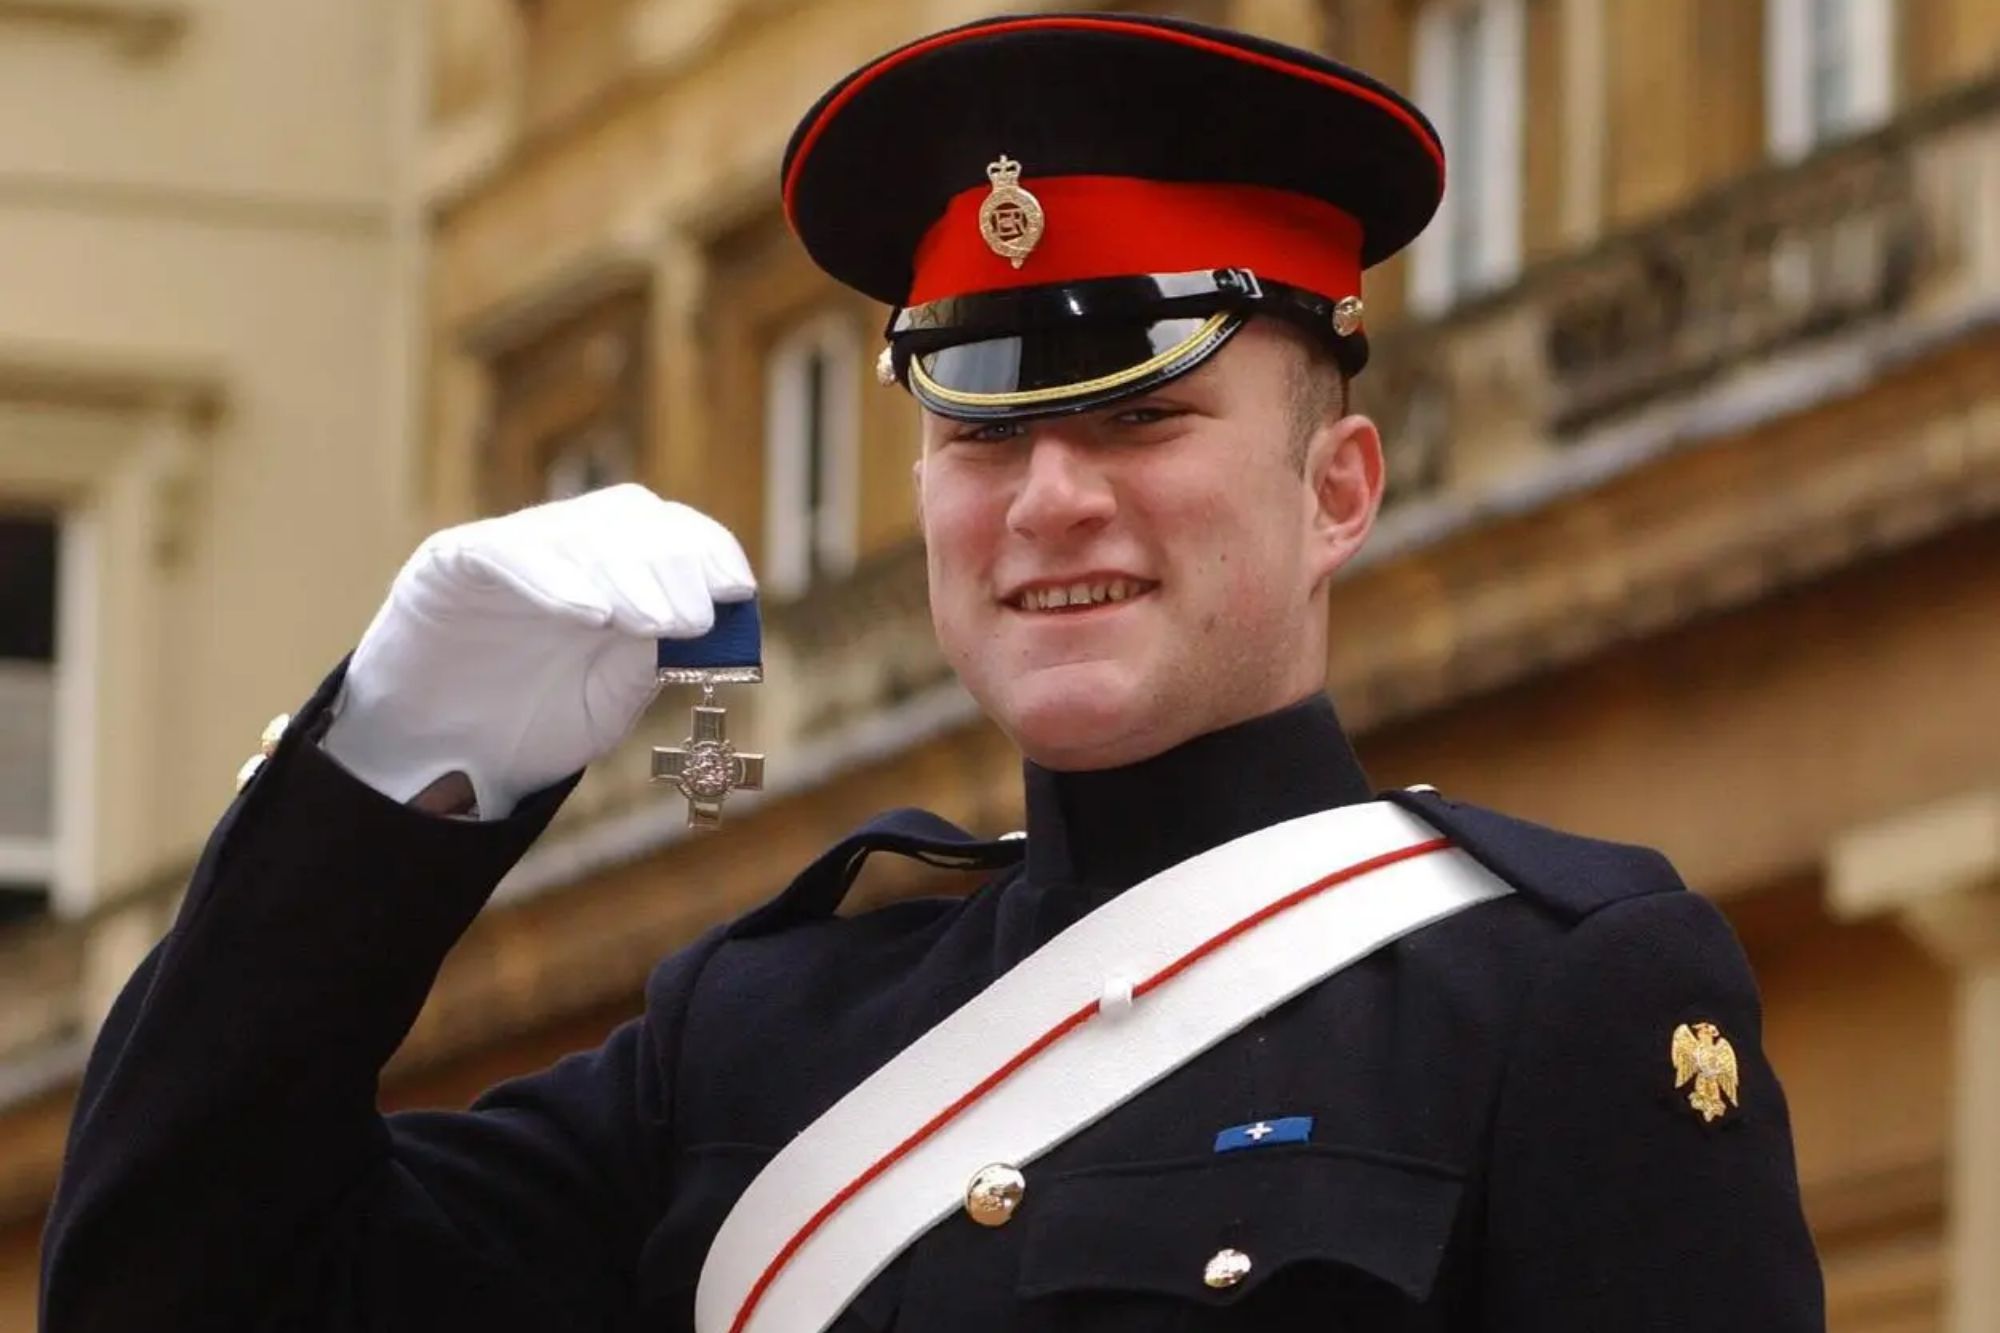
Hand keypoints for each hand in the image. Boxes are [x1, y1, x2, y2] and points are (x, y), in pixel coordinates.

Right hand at [322, 485, 755, 817]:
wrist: (435, 762)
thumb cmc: (528, 726)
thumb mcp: (608, 701)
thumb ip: (648, 660)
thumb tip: (704, 624)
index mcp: (613, 571)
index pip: (670, 532)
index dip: (707, 551)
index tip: (737, 590)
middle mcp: (565, 548)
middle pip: (631, 521)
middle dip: (672, 566)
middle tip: (693, 620)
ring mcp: (509, 548)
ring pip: (576, 533)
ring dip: (623, 574)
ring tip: (651, 622)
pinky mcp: (452, 560)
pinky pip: (507, 551)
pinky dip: (553, 578)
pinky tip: (589, 614)